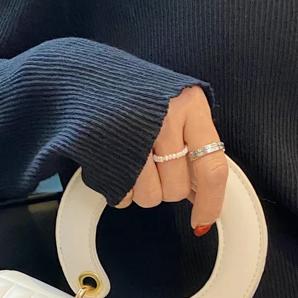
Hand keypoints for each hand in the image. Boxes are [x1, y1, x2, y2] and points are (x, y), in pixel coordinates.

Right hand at [113, 86, 228, 235]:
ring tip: (134, 162)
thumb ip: (194, 142)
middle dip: (167, 187)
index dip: (210, 202)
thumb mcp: (176, 105)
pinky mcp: (105, 152)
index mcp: (190, 105)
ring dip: (142, 190)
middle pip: (177, 189)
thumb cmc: (138, 95)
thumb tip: (202, 193)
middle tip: (156, 165)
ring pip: (150, 196)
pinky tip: (118, 166)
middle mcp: (164, 118)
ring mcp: (133, 136)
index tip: (202, 221)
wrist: (86, 76)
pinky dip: (121, 190)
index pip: (212, 168)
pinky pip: (123, 196)